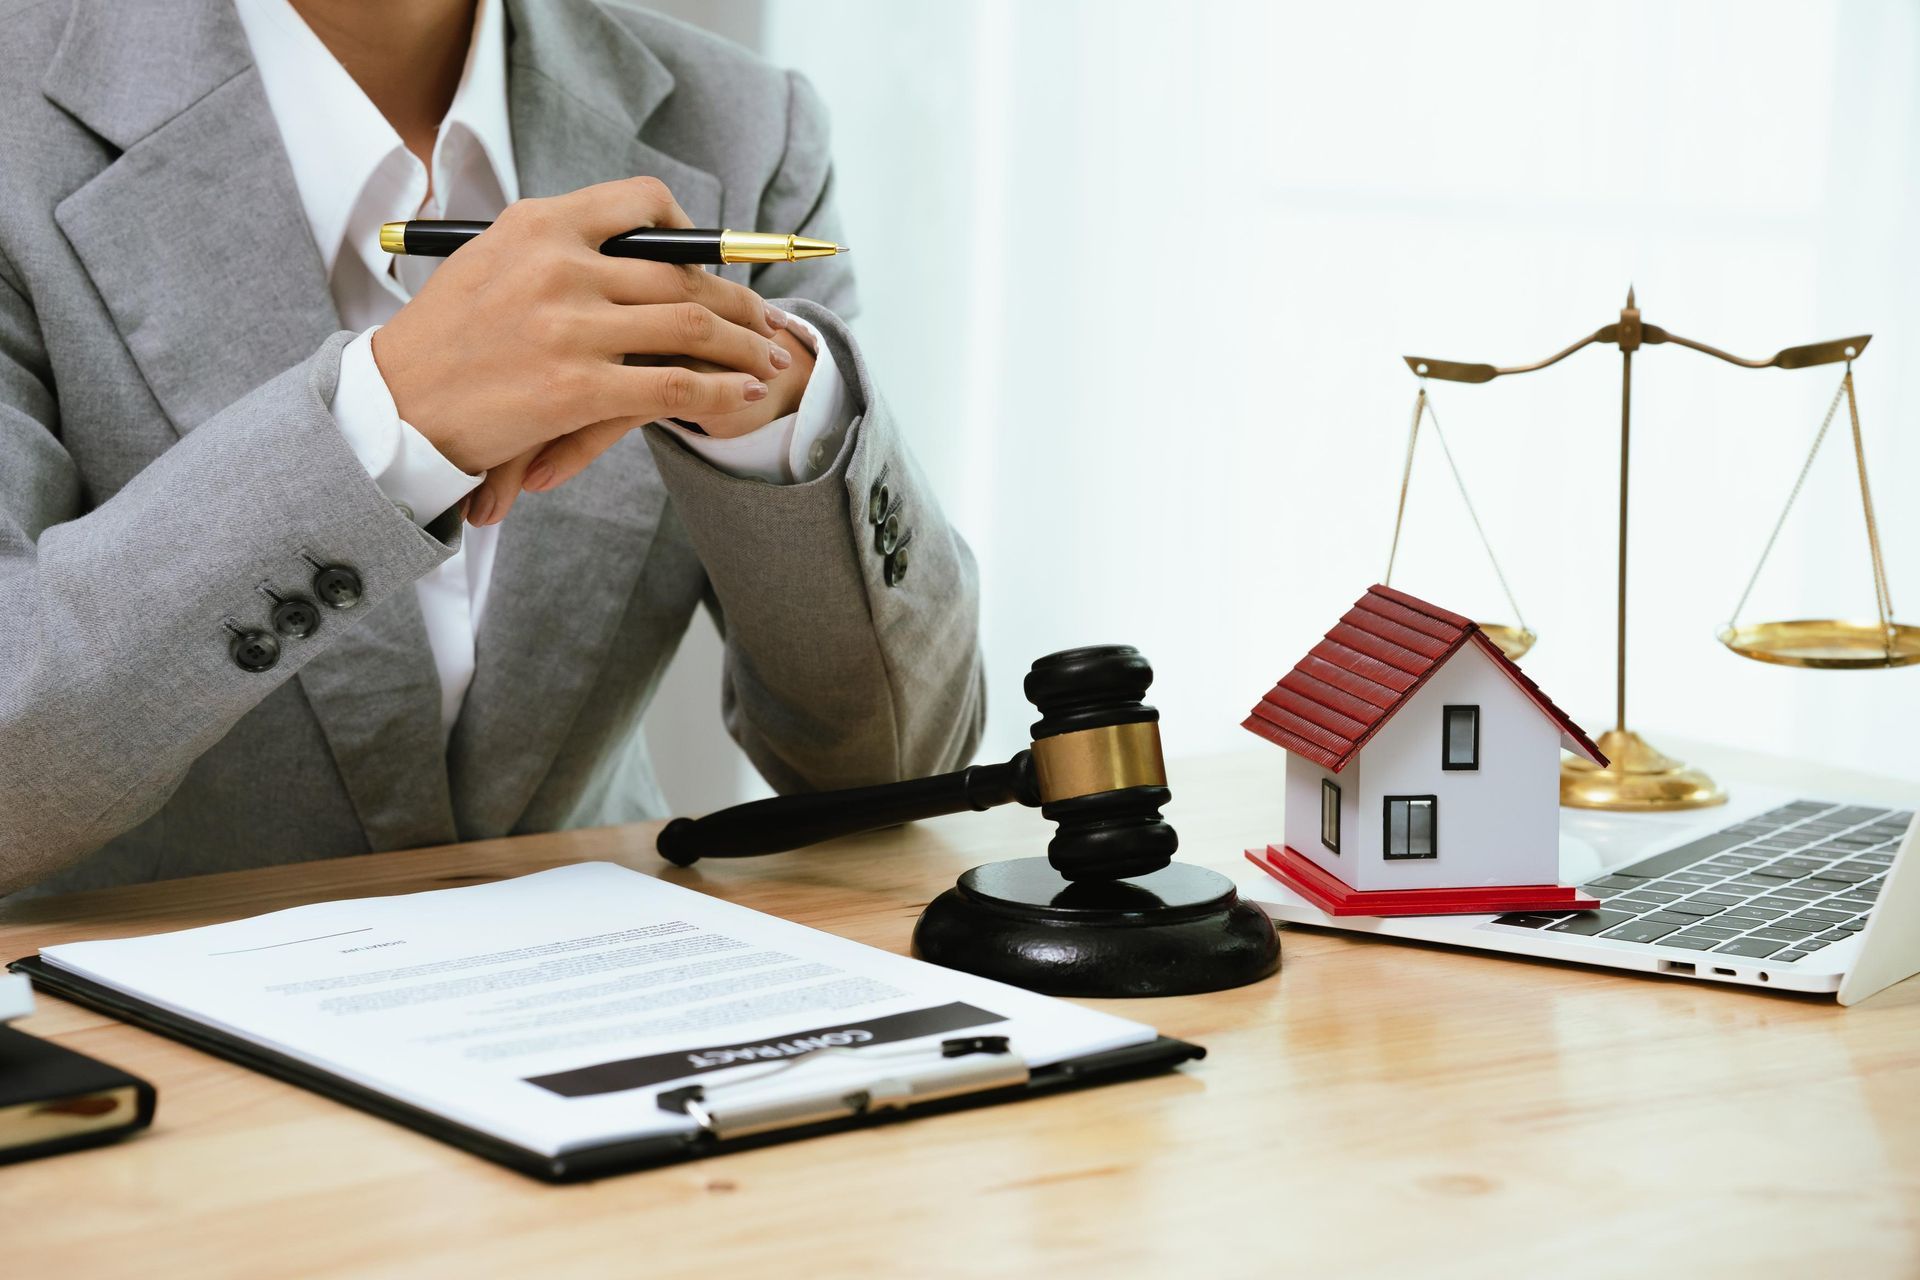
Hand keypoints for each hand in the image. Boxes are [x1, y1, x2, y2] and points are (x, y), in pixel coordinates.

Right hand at [371, 177, 796, 518]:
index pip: (641, 203)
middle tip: (769, 322)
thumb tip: (621, 245)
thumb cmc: (442, 341)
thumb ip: (552, 248)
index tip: (712, 262)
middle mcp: (559, 266)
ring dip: (745, 346)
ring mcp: (570, 328)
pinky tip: (742, 397)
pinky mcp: (577, 389)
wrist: (393, 407)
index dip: (693, 233)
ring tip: (771, 360)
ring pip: (691, 327)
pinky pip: (672, 387)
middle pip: (683, 276)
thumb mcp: (488, 263)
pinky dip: (719, 392)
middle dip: (739, 301)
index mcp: (539, 225)